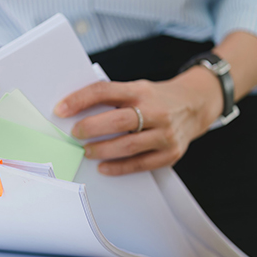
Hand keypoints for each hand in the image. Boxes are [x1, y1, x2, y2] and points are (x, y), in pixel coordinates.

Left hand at [53, 69, 223, 175]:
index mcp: (140, 90)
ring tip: (86, 151)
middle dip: (91, 128)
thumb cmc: (155, 98)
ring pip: (129, 145)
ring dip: (103, 150)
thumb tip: (73, 111)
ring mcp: (166, 133)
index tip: (60, 109)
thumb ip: (111, 97)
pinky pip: (141, 164)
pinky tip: (104, 167)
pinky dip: (119, 167)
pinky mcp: (171, 153)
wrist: (196, 104)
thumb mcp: (136, 88)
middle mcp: (156, 111)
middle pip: (118, 121)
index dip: (80, 100)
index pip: (105, 91)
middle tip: (74, 134)